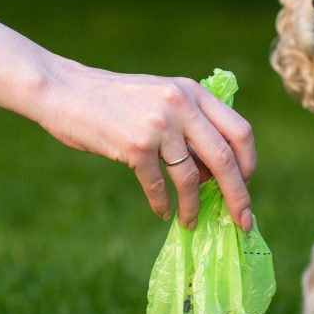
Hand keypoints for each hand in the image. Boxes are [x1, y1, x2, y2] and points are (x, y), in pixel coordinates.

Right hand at [34, 58, 255, 230]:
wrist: (64, 91)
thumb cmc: (115, 100)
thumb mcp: (162, 96)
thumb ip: (190, 123)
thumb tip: (216, 171)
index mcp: (193, 92)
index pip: (240, 131)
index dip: (248, 162)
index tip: (246, 184)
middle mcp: (181, 105)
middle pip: (225, 159)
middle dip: (238, 195)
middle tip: (244, 220)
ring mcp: (158, 125)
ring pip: (192, 178)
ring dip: (195, 207)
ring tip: (191, 222)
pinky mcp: (134, 145)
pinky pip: (158, 185)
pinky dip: (163, 204)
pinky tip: (163, 212)